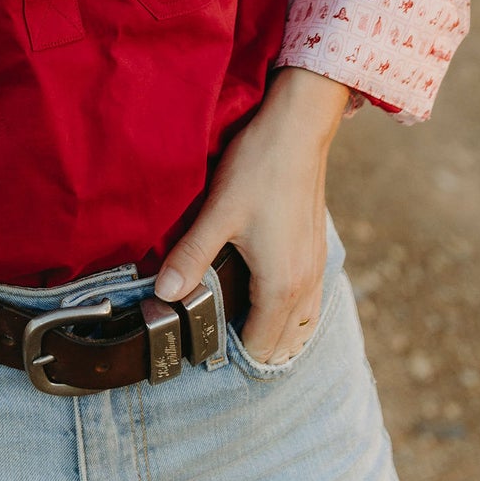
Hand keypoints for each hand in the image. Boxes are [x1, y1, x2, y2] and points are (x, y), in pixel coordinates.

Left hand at [153, 67, 349, 364]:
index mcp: (281, 286)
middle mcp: (306, 285)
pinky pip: (309, 301)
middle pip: (284, 345)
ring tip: (237, 318)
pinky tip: (264, 291)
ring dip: (274, 331)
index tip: (203, 340)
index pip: (261, 349)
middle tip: (214, 329)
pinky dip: (289, 311)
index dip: (231, 352)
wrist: (297, 128)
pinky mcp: (316, 249)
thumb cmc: (259, 168)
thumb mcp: (218, 213)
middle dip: (252, 347)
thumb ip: (191, 257)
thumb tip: (162, 295)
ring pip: (301, 325)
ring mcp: (316, 267)